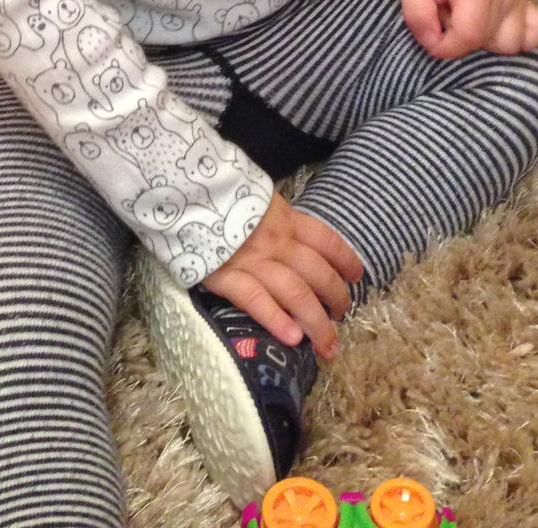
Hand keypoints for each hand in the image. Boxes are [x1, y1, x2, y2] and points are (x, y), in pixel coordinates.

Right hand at [201, 192, 363, 360]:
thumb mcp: (256, 197)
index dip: (345, 260)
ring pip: (295, 293)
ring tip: (328, 346)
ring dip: (316, 323)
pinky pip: (256, 300)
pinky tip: (292, 338)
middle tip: (342, 316)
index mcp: (284, 218)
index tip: (356, 276)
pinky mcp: (225, 276)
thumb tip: (297, 236)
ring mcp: (252, 260)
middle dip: (336, 299)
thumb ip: (277, 217)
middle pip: (317, 273)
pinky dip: (276, 319)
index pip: (325, 240)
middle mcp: (275, 240)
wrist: (181, 191)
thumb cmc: (218, 195)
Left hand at [398, 0, 537, 58]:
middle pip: (489, 42)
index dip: (446, 46)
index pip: (469, 35)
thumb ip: (417, 14)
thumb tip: (433, 42)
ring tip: (467, 22)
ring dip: (487, 41)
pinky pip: (537, 32)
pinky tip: (497, 33)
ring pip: (511, 44)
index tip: (431, 37)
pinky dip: (521, 39)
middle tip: (446, 19)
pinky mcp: (524, 4)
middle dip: (462, 41)